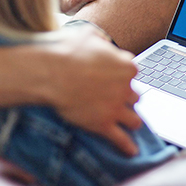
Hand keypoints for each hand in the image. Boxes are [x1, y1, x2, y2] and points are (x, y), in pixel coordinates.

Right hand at [46, 25, 142, 155]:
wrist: (50, 72)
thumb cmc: (66, 50)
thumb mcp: (87, 34)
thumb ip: (100, 39)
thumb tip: (102, 41)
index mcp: (125, 65)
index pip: (132, 71)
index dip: (123, 74)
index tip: (116, 76)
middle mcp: (125, 88)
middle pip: (135, 96)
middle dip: (128, 98)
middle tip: (118, 98)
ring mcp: (115, 108)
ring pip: (134, 120)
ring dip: (132, 121)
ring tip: (130, 124)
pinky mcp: (103, 124)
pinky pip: (120, 139)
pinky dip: (127, 146)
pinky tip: (131, 151)